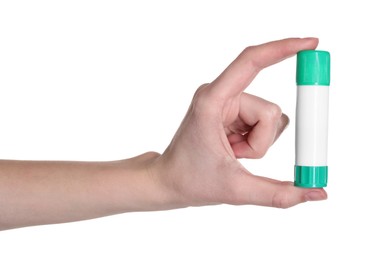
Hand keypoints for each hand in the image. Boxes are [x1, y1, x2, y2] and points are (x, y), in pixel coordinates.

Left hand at [151, 38, 326, 208]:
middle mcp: (220, 94)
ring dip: (258, 143)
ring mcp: (227, 102)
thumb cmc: (191, 180)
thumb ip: (278, 193)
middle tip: (240, 156)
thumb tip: (318, 193)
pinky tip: (233, 150)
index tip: (311, 43)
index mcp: (213, 101)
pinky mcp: (232, 110)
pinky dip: (256, 142)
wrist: (169, 180)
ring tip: (231, 153)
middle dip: (261, 141)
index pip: (250, 62)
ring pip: (269, 118)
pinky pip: (262, 123)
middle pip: (269, 110)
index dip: (283, 48)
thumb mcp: (236, 189)